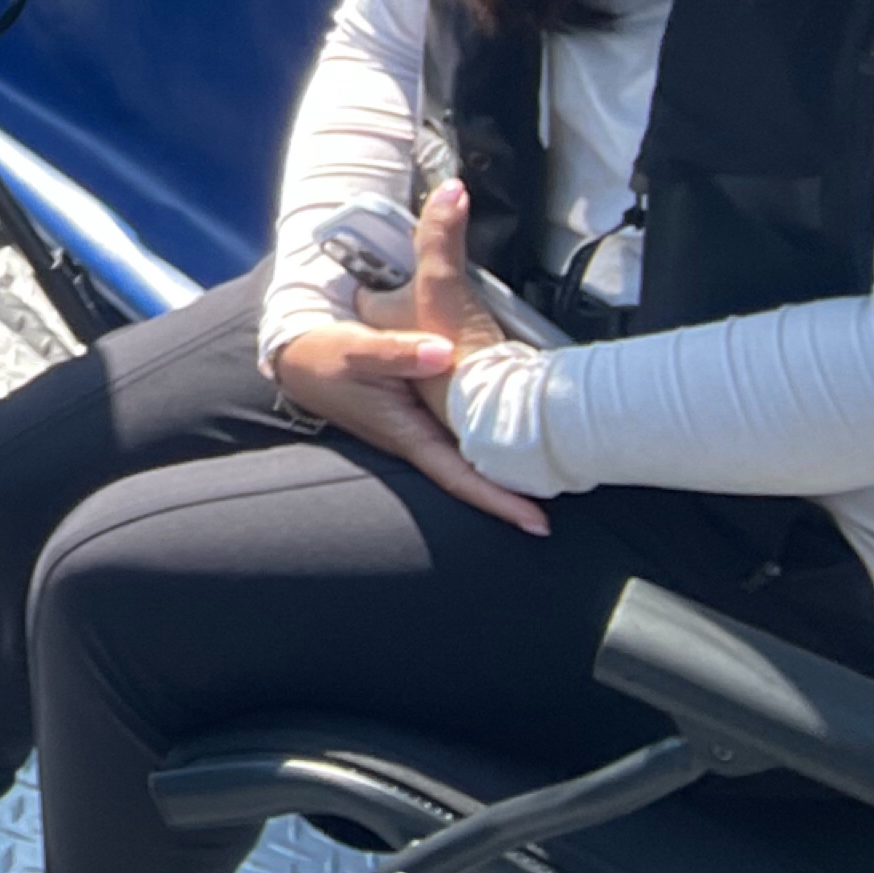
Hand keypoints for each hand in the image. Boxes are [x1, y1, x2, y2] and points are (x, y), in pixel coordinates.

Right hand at [270, 184, 544, 534]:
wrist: (302, 358)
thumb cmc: (326, 357)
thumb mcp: (355, 350)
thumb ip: (397, 351)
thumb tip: (443, 352)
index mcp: (407, 435)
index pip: (459, 478)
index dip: (499, 501)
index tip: (538, 522)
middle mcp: (420, 440)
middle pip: (477, 474)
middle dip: (521, 488)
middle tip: (571, 488)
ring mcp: (423, 430)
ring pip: (475, 455)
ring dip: (512, 464)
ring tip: (560, 465)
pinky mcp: (425, 414)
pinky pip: (466, 433)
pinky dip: (495, 436)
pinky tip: (519, 430)